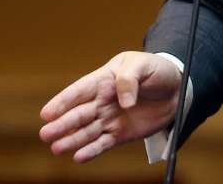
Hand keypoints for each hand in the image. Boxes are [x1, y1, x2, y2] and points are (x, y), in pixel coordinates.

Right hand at [39, 51, 181, 161]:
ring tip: (56, 148)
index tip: (47, 113)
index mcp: (104, 79)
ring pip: (87, 131)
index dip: (63, 101)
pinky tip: (78, 157)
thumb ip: (129, 80)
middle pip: (79, 114)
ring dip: (72, 140)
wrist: (177, 88)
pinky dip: (91, 151)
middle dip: (62, 124)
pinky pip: (103, 143)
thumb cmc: (156, 71)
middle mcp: (103, 101)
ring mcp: (110, 118)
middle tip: (45, 134)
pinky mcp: (120, 134)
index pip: (80, 91)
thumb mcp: (143, 65)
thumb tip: (122, 102)